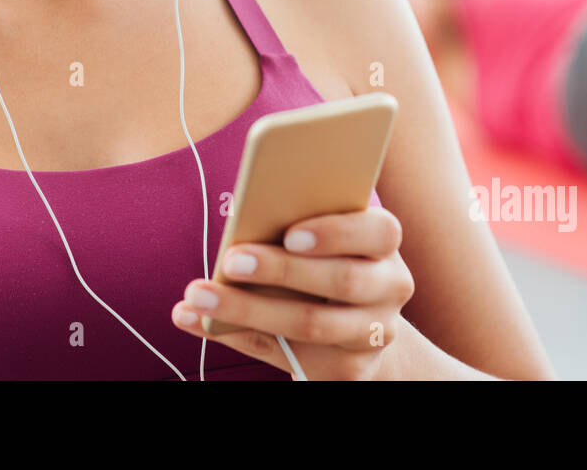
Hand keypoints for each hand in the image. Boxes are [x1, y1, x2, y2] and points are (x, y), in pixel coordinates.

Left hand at [170, 206, 414, 379]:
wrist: (359, 326)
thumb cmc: (323, 263)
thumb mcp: (322, 241)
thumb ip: (291, 229)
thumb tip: (238, 216)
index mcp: (383, 244)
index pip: (379, 231)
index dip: (336, 232)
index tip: (290, 234)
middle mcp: (390, 288)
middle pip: (342, 280)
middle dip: (282, 270)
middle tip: (230, 260)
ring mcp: (373, 334)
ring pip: (311, 324)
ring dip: (247, 309)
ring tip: (198, 296)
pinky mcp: (348, 369)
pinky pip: (286, 355)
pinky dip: (236, 336)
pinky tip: (196, 320)